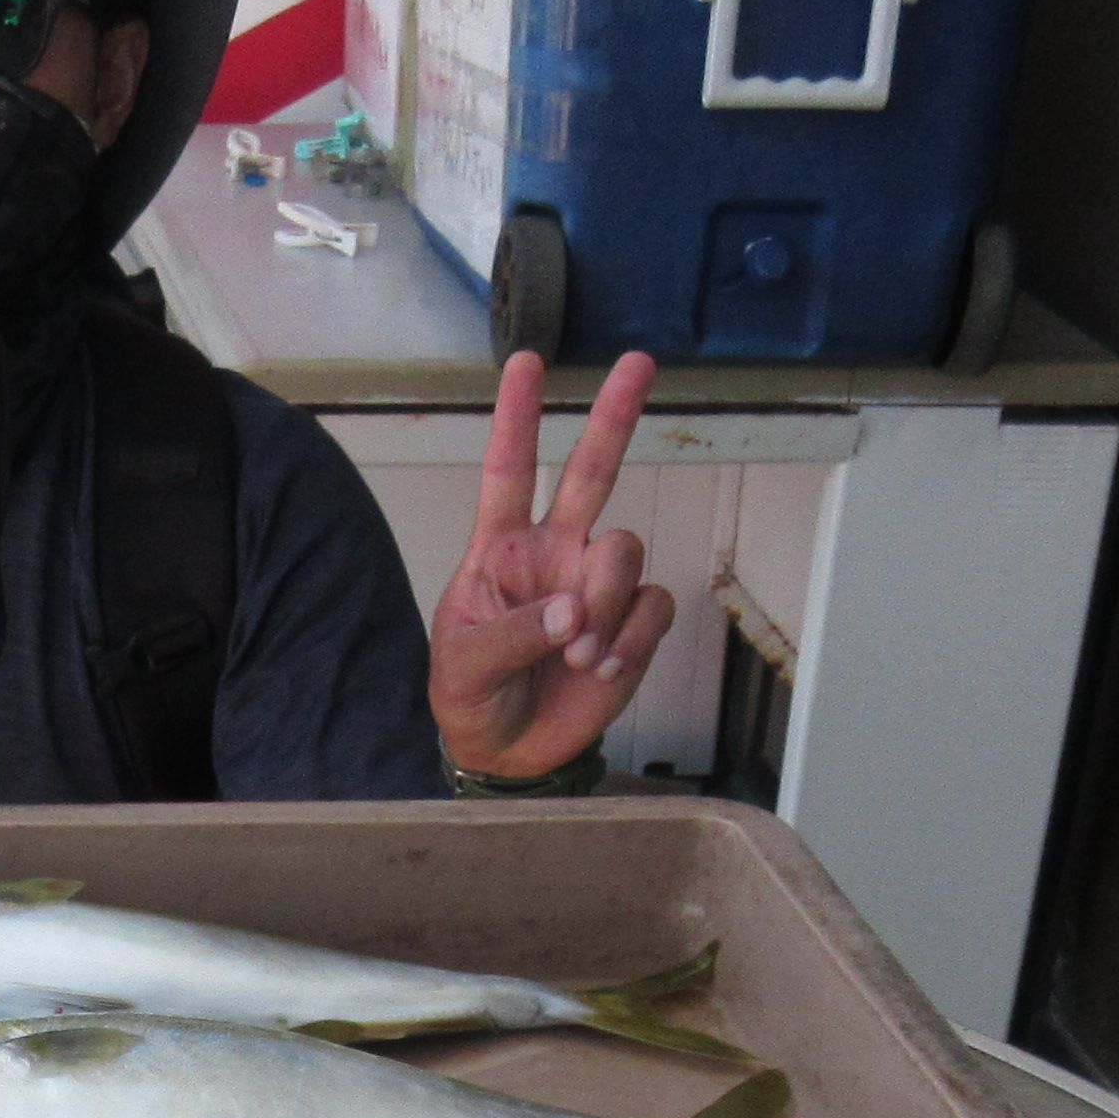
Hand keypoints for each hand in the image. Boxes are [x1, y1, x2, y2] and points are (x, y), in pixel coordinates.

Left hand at [428, 347, 677, 783]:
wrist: (508, 754)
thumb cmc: (472, 695)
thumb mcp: (466, 665)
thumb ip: (512, 634)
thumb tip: (569, 613)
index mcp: (501, 548)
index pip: (509, 471)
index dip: (517, 417)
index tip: (525, 363)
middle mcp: (555, 551)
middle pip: (592, 471)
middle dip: (614, 416)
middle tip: (638, 363)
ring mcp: (597, 584)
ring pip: (625, 550)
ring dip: (604, 603)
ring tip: (576, 655)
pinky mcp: (632, 623)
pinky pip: (652, 606)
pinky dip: (629, 640)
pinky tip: (599, 670)